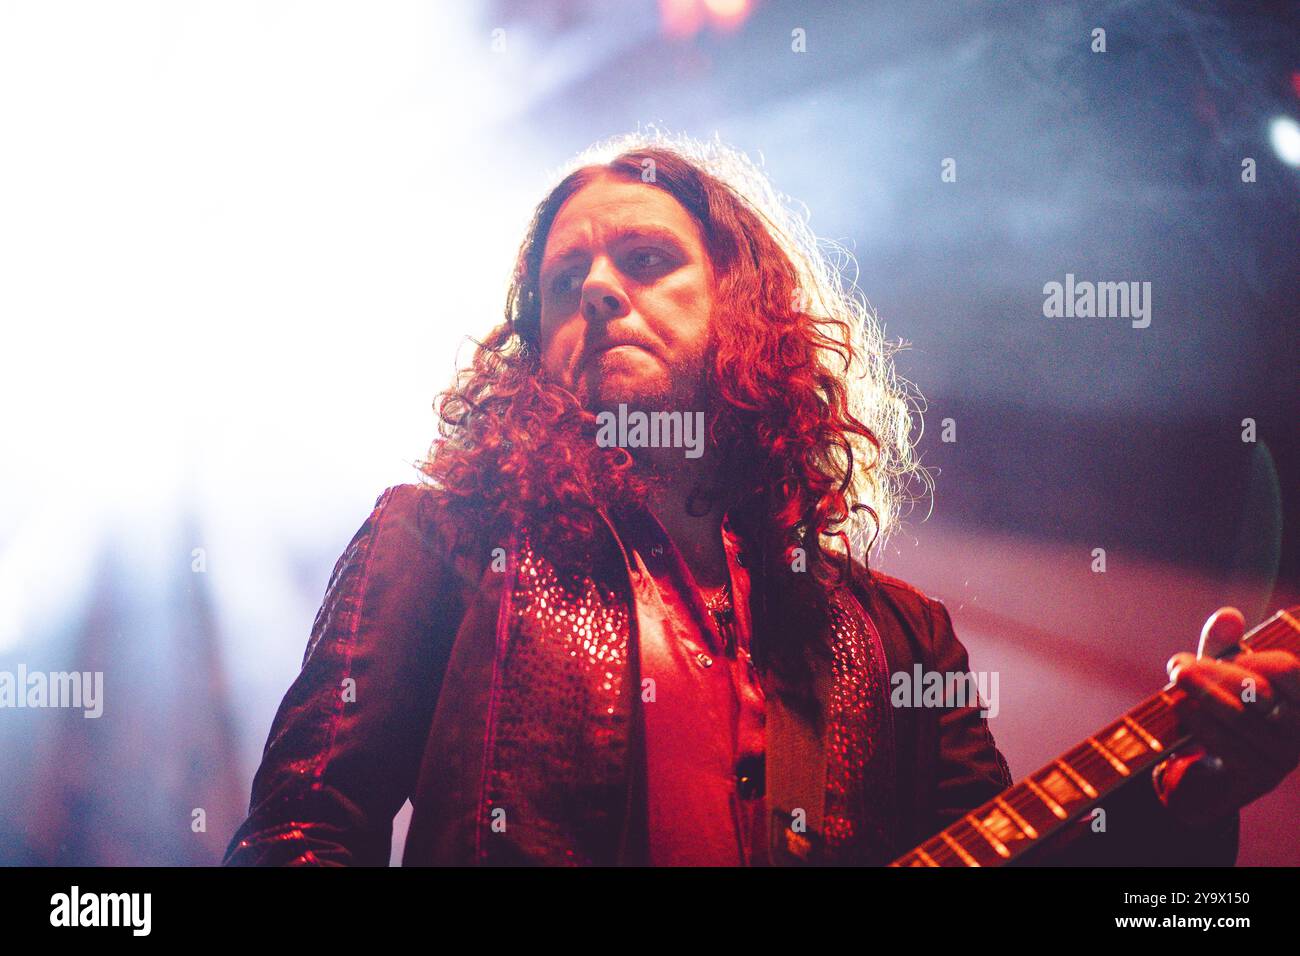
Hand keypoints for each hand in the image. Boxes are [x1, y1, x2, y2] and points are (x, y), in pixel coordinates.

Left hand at [1153, 607, 1299, 827]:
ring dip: (1201, 694)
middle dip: (1213, 673)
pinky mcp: (1259, 777)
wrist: (1204, 776)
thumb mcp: (1219, 674)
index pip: (1288, 670)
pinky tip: (1182, 708)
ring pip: (1240, 716)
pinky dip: (1201, 722)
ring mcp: (1283, 757)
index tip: (1219, 655)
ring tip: (1175, 680)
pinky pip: (1228, 744)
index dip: (1249, 658)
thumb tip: (1228, 615)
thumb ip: (1223, 644)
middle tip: (1178, 667)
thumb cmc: (1218, 712)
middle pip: (1258, 691)